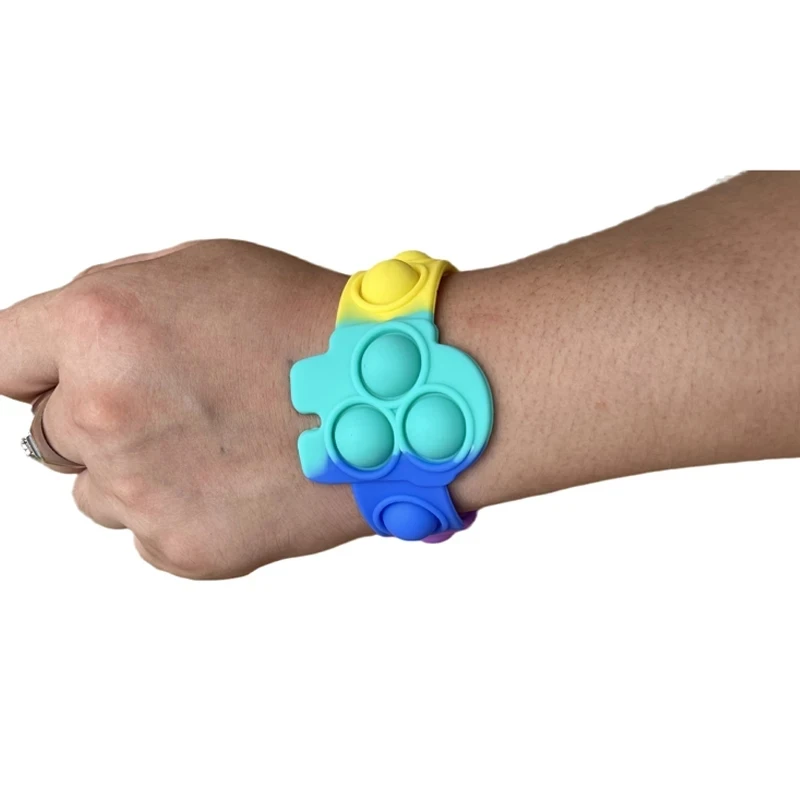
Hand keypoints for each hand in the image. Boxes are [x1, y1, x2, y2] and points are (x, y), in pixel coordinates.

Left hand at [1, 240, 370, 577]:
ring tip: (225, 442)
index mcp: (100, 325)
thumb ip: (114, 306)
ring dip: (141, 469)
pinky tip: (242, 478)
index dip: (32, 366)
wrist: (393, 396)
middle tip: (180, 403)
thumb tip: (67, 350)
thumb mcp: (202, 270)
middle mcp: (103, 411)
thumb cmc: (309, 322)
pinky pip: (149, 532)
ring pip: (98, 491)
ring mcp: (140, 490)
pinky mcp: (181, 548)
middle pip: (48, 432)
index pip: (2, 357)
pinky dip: (183, 510)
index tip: (46, 379)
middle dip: (99, 416)